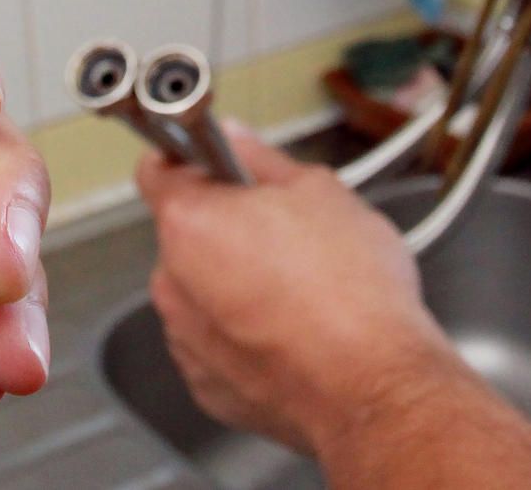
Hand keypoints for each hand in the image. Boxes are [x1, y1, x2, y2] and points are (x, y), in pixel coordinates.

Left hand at [135, 129, 460, 456]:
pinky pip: (215, 345)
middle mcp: (173, 282)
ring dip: (232, 286)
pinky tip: (291, 333)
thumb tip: (237, 142)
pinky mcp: (207, 387)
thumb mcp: (320, 191)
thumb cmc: (352, 294)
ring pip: (200, 292)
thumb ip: (262, 159)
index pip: (156, 170)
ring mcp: (186, 340)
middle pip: (185, 236)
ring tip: (296, 292)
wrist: (374, 386)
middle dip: (225, 230)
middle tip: (282, 234)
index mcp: (190, 222)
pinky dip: (242, 337)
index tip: (215, 167)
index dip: (190, 162)